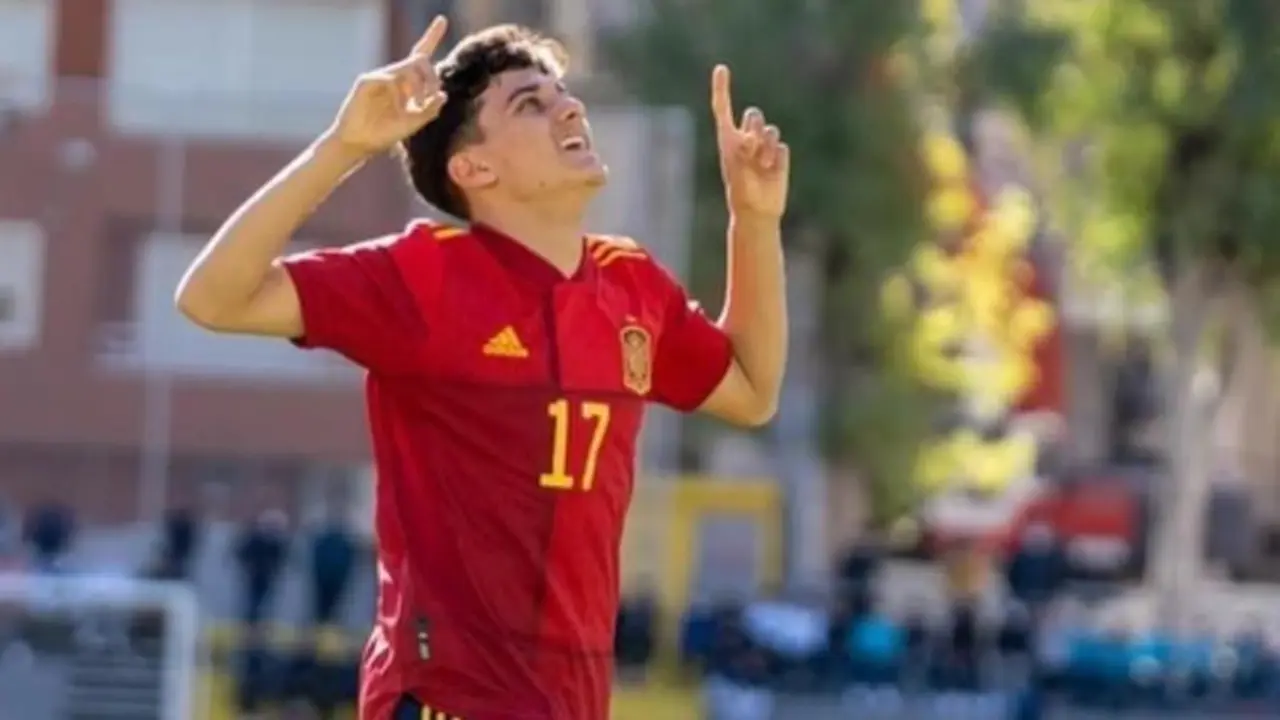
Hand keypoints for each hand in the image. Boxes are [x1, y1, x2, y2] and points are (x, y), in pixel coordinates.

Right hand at [325, 16, 449, 157]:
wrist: (359, 144)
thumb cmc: (384, 134)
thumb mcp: (413, 124)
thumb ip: (429, 110)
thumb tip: (443, 94)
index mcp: (406, 84)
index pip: (420, 55)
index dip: (431, 36)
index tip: (442, 19)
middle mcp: (395, 76)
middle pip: (420, 60)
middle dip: (432, 77)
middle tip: (432, 97)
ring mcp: (381, 77)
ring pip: (408, 68)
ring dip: (419, 86)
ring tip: (417, 105)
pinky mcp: (368, 81)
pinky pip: (389, 78)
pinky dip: (397, 92)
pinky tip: (398, 106)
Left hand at [711, 65, 790, 219]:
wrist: (756, 209)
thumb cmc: (740, 188)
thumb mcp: (735, 162)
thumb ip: (743, 142)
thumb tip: (757, 131)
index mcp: (729, 138)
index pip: (723, 108)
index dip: (722, 88)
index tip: (721, 68)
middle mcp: (746, 138)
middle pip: (754, 115)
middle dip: (755, 125)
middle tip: (751, 147)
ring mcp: (763, 146)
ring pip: (770, 130)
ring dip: (766, 147)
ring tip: (761, 165)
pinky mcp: (779, 155)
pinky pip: (781, 147)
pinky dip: (776, 158)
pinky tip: (771, 171)